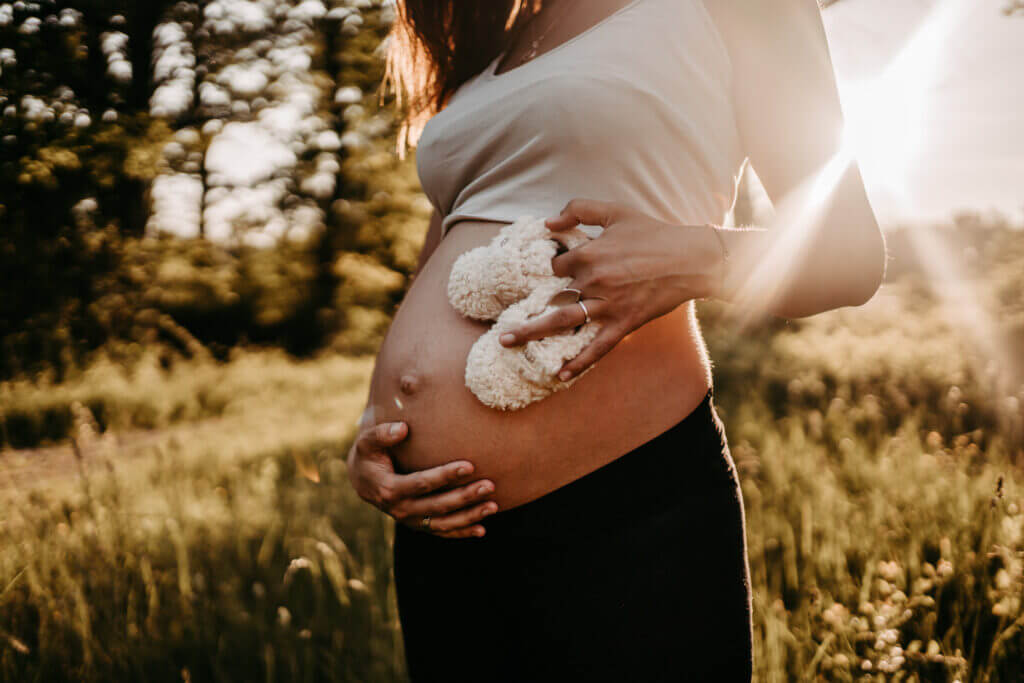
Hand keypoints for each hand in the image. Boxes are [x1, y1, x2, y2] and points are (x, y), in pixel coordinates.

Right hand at [346, 420, 498, 538]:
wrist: (362, 478)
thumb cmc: (369, 454)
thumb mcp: (367, 442)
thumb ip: (381, 434)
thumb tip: (402, 428)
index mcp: (390, 489)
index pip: (422, 483)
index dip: (446, 475)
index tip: (469, 465)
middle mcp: (400, 509)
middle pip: (438, 506)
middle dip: (465, 497)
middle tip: (490, 485)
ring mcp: (410, 520)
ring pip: (443, 523)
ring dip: (469, 516)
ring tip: (493, 506)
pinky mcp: (418, 525)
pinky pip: (441, 531)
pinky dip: (461, 532)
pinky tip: (482, 529)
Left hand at [498, 198, 722, 380]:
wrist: (692, 259)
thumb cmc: (653, 233)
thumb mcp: (616, 212)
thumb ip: (580, 210)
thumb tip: (548, 222)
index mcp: (590, 254)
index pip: (556, 267)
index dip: (556, 270)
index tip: (560, 275)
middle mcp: (594, 281)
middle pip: (552, 298)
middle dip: (526, 315)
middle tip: (501, 332)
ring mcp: (608, 305)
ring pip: (563, 323)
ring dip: (533, 335)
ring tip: (508, 344)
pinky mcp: (624, 323)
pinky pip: (598, 346)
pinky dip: (580, 362)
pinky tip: (560, 375)